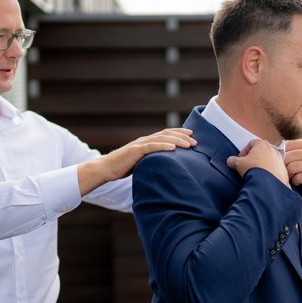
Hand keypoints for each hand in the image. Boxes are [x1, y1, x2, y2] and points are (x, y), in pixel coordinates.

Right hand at [78, 128, 194, 194]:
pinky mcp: (135, 151)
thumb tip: (165, 167)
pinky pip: (151, 147)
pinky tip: (173, 148)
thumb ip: (152, 160)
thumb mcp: (141, 163)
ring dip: (177, 141)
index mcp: (146, 142)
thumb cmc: (123, 167)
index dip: (179, 134)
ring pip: (161, 139)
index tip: (192, 136)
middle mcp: (144, 140)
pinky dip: (163, 146)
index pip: (165, 135)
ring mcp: (140, 144)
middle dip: (182, 137)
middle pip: (166, 134)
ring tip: (189, 144)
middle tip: (195, 141)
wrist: (106, 169)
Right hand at [227, 139, 288, 185]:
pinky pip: (275, 169)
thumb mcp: (238, 164)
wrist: (268, 184)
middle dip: (254, 158)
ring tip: (257, 174)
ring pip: (269, 160)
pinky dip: (270, 172)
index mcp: (262, 144)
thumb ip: (233, 160)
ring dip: (263, 165)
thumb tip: (230, 161)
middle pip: (261, 151)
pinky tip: (265, 179)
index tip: (240, 159)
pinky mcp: (284, 170)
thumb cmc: (254, 170)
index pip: (251, 143)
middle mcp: (273, 149)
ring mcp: (280, 160)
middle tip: (248, 166)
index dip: (244, 151)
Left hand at [284, 139, 301, 192]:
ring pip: (291, 167)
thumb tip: (281, 151)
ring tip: (292, 176)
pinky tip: (298, 181)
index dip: (281, 154)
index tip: (282, 162)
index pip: (287, 145)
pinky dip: (295, 181)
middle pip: (287, 157)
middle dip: (283, 166)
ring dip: (288, 174)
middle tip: (285, 171)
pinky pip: (298, 177)